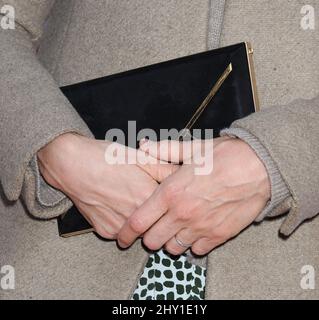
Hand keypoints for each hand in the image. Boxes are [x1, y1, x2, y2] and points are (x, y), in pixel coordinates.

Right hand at [37, 133, 175, 238]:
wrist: (70, 164)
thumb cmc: (104, 157)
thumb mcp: (139, 157)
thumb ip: (164, 167)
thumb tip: (182, 173)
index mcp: (146, 196)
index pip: (171, 209)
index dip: (172, 201)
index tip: (170, 197)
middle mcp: (134, 216)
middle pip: (157, 222)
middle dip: (158, 213)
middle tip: (148, 197)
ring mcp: (119, 227)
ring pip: (141, 230)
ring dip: (141, 220)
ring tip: (130, 199)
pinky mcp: (105, 232)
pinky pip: (122, 232)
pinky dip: (124, 223)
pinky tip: (117, 206)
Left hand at [117, 137, 270, 254]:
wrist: (258, 167)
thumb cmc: (224, 156)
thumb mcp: (191, 149)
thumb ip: (163, 151)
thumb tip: (143, 146)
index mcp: (170, 193)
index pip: (139, 222)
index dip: (127, 232)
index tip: (122, 236)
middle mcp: (182, 214)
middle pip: (153, 240)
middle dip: (149, 236)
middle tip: (154, 227)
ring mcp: (200, 227)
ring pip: (173, 248)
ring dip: (170, 241)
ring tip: (175, 229)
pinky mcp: (218, 235)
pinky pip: (197, 250)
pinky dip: (192, 244)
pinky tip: (195, 232)